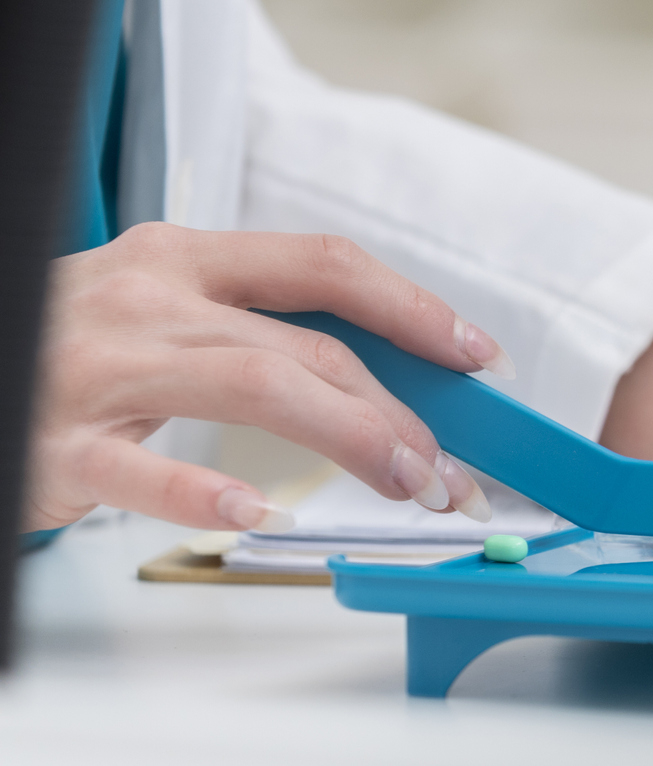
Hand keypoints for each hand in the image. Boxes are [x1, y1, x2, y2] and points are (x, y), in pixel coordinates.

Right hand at [27, 223, 511, 532]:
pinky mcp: (56, 442)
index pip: (324, 266)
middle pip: (306, 344)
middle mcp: (148, 299)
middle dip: (396, 408)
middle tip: (446, 465)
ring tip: (403, 482)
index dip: (413, 307)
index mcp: (183, 258)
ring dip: (349, 437)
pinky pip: (138, 471)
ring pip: (255, 387)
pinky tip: (253, 513)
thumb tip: (381, 374)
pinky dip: (200, 493)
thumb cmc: (68, 346)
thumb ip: (254, 328)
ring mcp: (101, 368)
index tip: (476, 353)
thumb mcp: (160, 309)